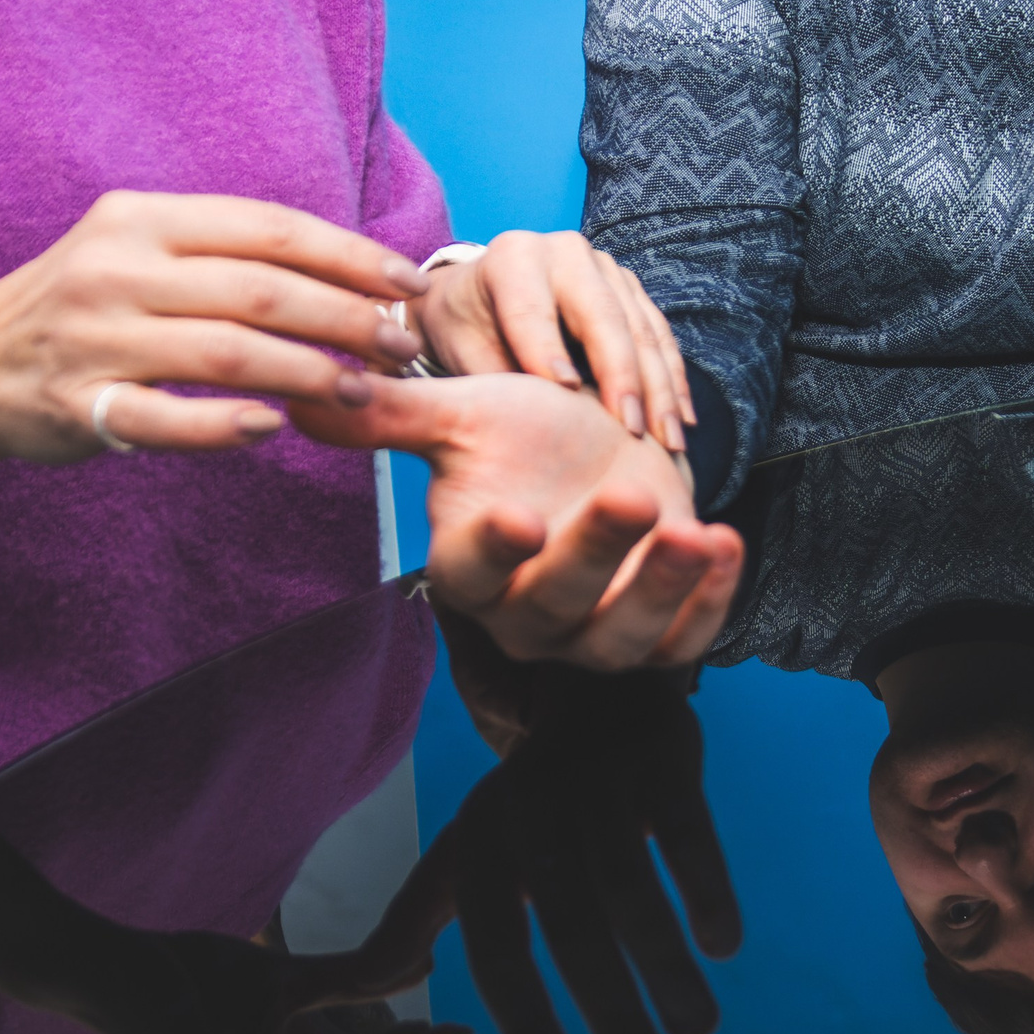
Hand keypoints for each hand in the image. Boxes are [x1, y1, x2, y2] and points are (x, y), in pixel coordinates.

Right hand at [0, 190, 430, 462]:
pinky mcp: (78, 407)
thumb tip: (344, 270)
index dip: (348, 255)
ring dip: (308, 373)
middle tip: (400, 347)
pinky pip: (166, 419)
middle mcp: (116, 270)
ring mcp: (95, 340)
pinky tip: (275, 429)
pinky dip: (226, 426)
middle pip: (260, 290)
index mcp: (140, 220)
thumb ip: (221, 252)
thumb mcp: (135, 249)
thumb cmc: (81, 307)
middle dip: (345, 318)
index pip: (267, 228)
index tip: (406, 283)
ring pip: (226, 353)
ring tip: (363, 390)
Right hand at [292, 373, 743, 668]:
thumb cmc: (527, 437)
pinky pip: (685, 639)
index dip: (495, 551)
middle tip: (626, 494)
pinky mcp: (659, 636)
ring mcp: (595, 635)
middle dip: (595, 552)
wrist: (605, 456)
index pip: (473, 575)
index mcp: (471, 569)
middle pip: (555, 604)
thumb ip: (394, 413)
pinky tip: (727, 543)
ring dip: (662, 590)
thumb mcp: (466, 415)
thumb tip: (306, 393)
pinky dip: (711, 601)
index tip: (518, 514)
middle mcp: (528, 617)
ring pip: (624, 638)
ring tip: (698, 535)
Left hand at [344, 659, 741, 1033]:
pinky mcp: (663, 762)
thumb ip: (412, 919)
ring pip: (633, 887)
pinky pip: (689, 832)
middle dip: (610, 1016)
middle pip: (572, 929)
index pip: (495, 946)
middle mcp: (534, 817)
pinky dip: (706, 890)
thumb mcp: (463, 851)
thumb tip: (367, 988)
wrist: (594, 692)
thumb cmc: (527, 803)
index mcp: (480, 848)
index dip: (523, 1020)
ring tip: (695, 1032)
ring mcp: (600, 786)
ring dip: (666, 967)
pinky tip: (722, 947)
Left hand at [409, 231, 693, 448]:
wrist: (479, 300)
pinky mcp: (630, 288)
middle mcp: (564, 251)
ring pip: (641, 328)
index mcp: (512, 258)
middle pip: (602, 316)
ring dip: (659, 388)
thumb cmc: (466, 331)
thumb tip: (528, 418)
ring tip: (669, 440)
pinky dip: (671, 379)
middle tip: (633, 431)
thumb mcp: (461, 351)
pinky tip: (681, 419)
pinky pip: (659, 335)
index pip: (534, 311)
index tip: (567, 395)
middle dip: (622, 377)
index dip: (549, 352)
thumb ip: (491, 378)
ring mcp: (604, 266)